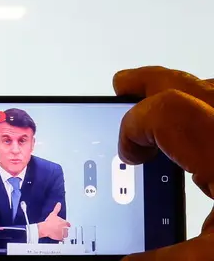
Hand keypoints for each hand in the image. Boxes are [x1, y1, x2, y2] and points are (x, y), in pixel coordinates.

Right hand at [37, 202, 70, 239]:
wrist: (45, 228)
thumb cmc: (49, 222)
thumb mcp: (53, 214)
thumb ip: (57, 209)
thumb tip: (59, 204)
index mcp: (65, 222)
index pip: (68, 224)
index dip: (65, 224)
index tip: (62, 224)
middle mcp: (66, 228)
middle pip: (67, 229)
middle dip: (64, 228)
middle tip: (59, 228)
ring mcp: (63, 233)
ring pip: (66, 234)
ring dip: (63, 233)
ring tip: (58, 232)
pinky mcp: (61, 238)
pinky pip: (62, 238)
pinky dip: (61, 238)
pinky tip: (57, 236)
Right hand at [113, 66, 213, 259]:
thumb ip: (169, 257)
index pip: (168, 113)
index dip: (133, 126)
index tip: (128, 153)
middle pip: (190, 87)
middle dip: (149, 84)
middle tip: (121, 86)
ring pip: (210, 90)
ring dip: (178, 92)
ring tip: (152, 99)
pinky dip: (201, 105)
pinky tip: (192, 131)